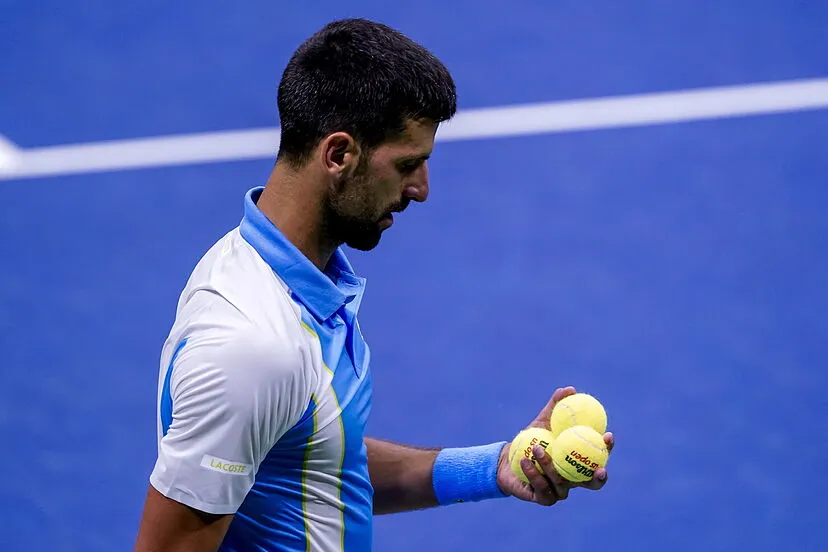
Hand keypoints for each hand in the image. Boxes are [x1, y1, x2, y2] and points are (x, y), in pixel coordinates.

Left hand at [496, 386, 614, 505]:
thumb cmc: (531, 437)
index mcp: (578, 461)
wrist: (508, 457)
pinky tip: (526, 461)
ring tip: (538, 449)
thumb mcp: (544, 419)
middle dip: (598, 477)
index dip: (607, 449)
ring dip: (550, 465)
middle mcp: (573, 479)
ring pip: (561, 483)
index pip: (599, 456)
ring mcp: (560, 491)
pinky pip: (542, 488)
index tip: (608, 435)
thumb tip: (571, 389)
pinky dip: (534, 474)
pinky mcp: (543, 499)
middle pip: (592, 483)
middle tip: (598, 467)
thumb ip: (556, 406)